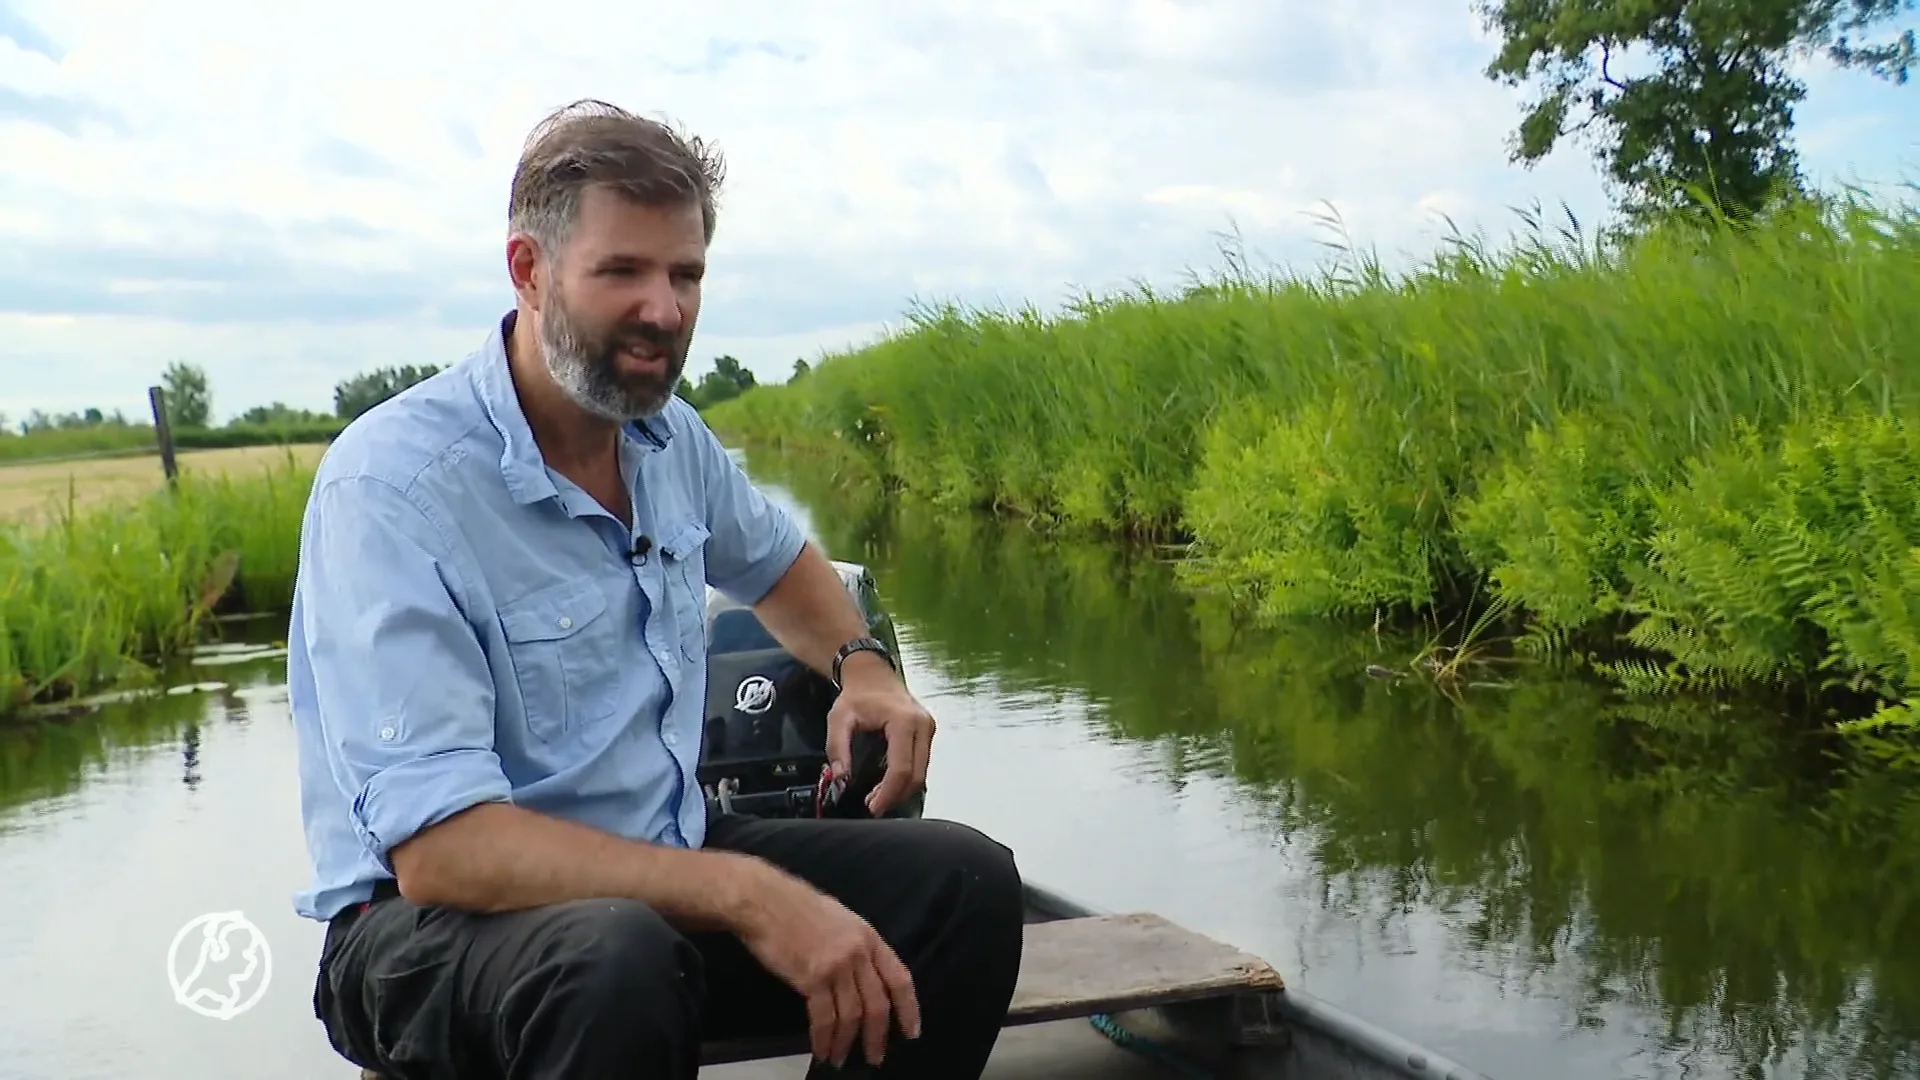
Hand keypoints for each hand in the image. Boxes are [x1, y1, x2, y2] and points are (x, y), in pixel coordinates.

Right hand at [734, 862, 921, 1065]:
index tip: (911, 1032)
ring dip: (847, 1043)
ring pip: (852, 1016)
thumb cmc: (797, 906)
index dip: (909, 1009)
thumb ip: (857, 946)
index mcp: (869, 937)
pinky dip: (824, 1039)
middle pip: (878, 1004)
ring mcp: (837, 966)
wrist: (764, 901)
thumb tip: (863, 975)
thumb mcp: (841, 919)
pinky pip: (824, 1018)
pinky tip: (822, 1050)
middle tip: (875, 1058)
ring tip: (841, 1059)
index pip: (899, 979)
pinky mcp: (812, 978)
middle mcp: (858, 953)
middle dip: (878, 1036)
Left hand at [826, 656, 934, 815]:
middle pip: (917, 775)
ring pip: (922, 773)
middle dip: (895, 796)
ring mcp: (928, 729)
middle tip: (874, 806)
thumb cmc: (856, 695)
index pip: (901, 768)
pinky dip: (906, 779)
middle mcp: (923, 726)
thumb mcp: (838, 718)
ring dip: (902, 790)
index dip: (888, 793)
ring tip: (878, 798)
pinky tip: (888, 785)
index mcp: (903, 721)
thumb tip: (841, 777)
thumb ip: (837, 747)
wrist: (872, 674)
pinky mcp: (927, 733)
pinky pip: (921, 764)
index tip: (873, 807)